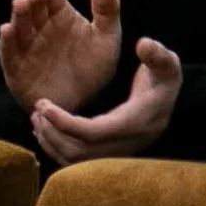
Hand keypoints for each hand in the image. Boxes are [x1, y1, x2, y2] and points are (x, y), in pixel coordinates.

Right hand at [0, 0, 120, 113]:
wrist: (83, 102)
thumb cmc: (93, 66)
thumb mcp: (107, 38)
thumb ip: (107, 12)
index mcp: (61, 17)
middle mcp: (41, 29)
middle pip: (34, 10)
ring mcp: (28, 49)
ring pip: (20, 29)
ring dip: (18, 16)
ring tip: (21, 3)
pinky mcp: (17, 70)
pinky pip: (10, 54)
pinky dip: (7, 43)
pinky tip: (6, 30)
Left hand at [31, 37, 179, 165]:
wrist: (168, 101)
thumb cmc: (164, 80)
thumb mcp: (167, 64)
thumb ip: (157, 54)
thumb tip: (142, 43)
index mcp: (136, 123)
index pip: (93, 133)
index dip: (65, 123)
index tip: (45, 105)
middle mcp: (126, 145)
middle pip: (78, 152)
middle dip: (52, 133)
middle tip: (38, 110)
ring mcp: (115, 154)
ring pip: (73, 160)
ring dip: (51, 141)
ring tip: (38, 118)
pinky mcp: (106, 156)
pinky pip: (75, 161)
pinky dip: (56, 148)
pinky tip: (46, 130)